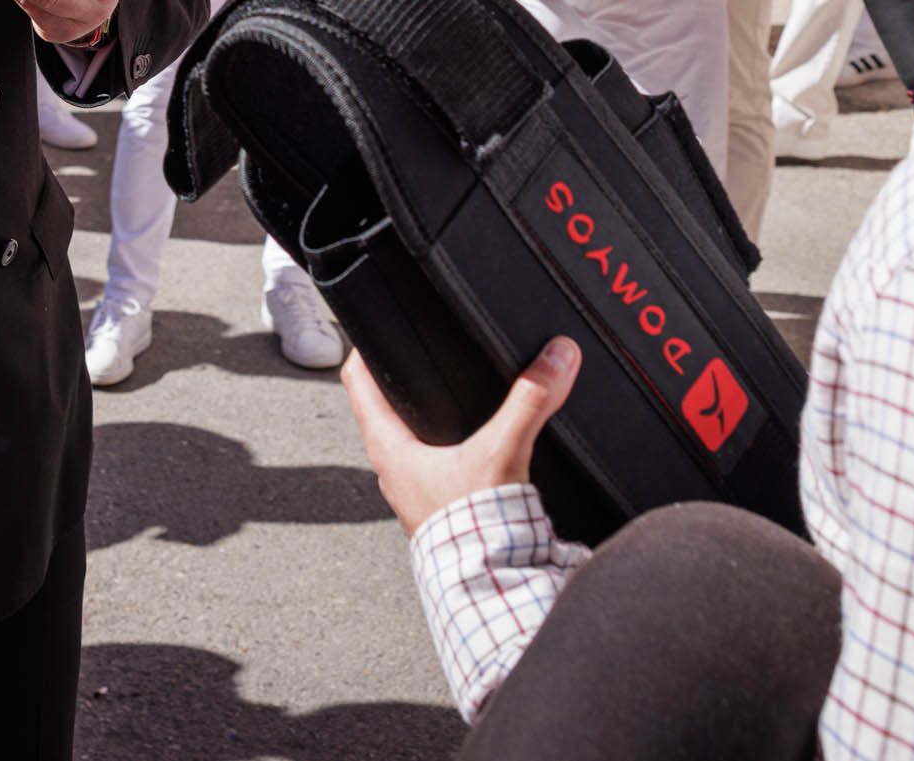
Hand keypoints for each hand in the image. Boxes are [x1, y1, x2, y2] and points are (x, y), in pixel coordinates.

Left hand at [341, 338, 578, 533]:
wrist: (488, 587)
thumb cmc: (476, 529)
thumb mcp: (502, 452)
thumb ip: (530, 402)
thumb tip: (556, 358)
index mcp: (389, 448)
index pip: (358, 382)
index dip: (366, 349)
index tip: (376, 327)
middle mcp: (392, 468)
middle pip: (382, 409)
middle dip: (398, 380)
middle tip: (416, 352)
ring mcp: (411, 490)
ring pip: (406, 439)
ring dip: (421, 418)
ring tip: (441, 394)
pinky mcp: (435, 507)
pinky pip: (430, 465)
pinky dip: (443, 447)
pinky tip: (468, 445)